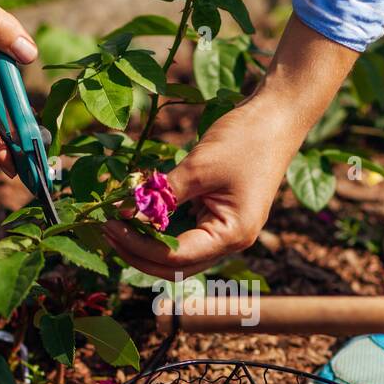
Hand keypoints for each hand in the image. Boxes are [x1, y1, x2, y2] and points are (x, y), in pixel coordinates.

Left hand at [102, 98, 292, 279]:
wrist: (277, 117)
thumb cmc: (245, 140)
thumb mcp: (198, 167)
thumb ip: (161, 195)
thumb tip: (122, 213)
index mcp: (232, 236)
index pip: (176, 257)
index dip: (138, 245)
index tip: (109, 225)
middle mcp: (232, 243)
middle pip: (176, 266)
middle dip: (138, 252)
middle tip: (106, 229)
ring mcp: (227, 232)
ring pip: (180, 255)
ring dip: (147, 245)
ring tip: (117, 224)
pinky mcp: (221, 219)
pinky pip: (186, 236)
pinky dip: (161, 231)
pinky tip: (139, 216)